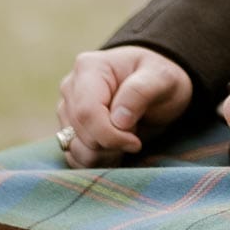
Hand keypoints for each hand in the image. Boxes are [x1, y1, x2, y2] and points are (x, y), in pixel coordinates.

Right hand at [56, 45, 192, 168]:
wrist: (156, 87)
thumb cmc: (159, 79)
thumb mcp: (162, 78)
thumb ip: (141, 92)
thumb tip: (119, 120)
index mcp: (90, 68)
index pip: (87, 112)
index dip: (110, 135)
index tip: (135, 142)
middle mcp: (71, 88)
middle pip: (82, 134)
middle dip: (112, 144)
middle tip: (135, 132)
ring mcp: (67, 110)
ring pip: (75, 149)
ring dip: (105, 154)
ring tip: (126, 138)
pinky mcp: (69, 129)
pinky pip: (74, 158)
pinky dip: (97, 161)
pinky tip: (116, 150)